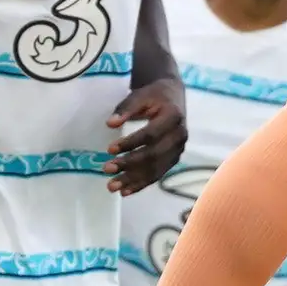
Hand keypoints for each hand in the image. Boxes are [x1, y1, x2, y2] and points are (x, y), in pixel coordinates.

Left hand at [107, 72, 186, 195]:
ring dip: (133, 179)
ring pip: (155, 169)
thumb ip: (126, 108)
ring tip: (111, 186)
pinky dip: (141, 184)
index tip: (109, 149)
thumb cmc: (154, 96)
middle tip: (106, 169)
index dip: (131, 143)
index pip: (151, 134)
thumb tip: (110, 124)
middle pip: (154, 155)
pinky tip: (125, 191)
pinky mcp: (174, 159)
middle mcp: (180, 135)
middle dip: (129, 164)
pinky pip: (158, 174)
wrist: (173, 97)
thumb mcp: (141, 95)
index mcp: (173, 116)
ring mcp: (179, 149)